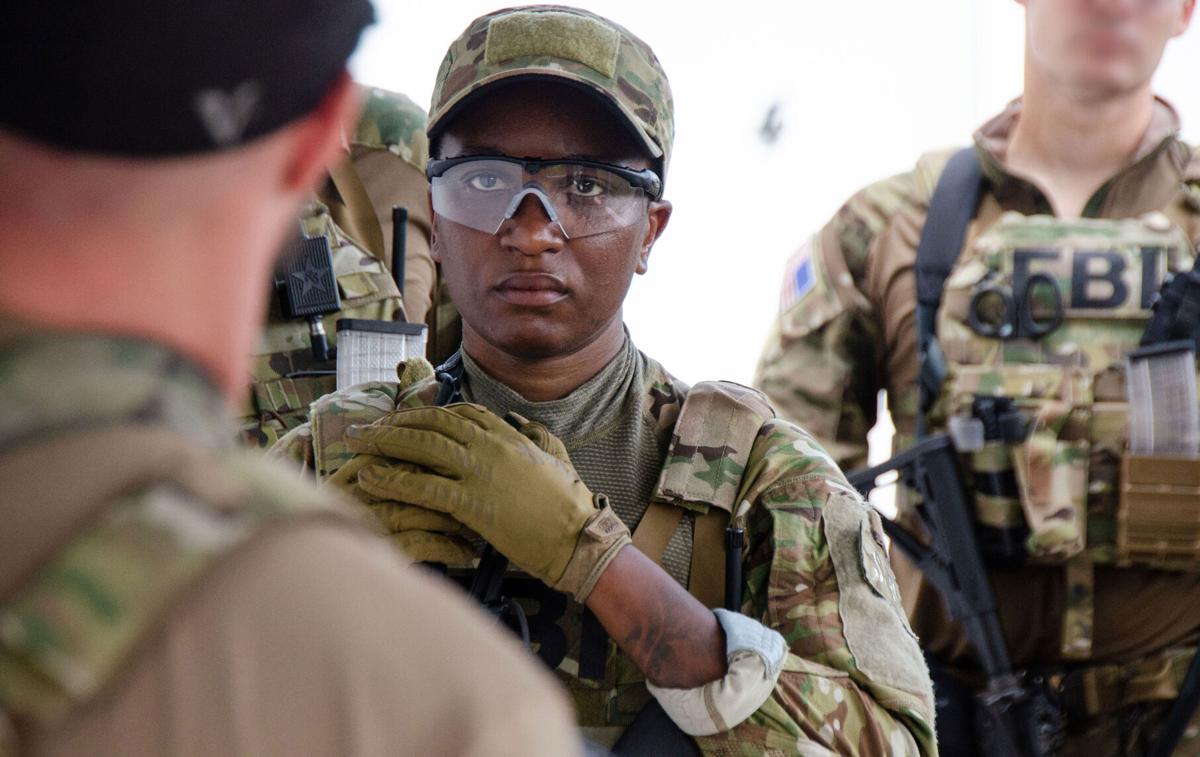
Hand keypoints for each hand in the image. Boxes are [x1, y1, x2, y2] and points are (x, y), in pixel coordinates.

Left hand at [345, 403, 629, 600]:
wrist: (579, 537)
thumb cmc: (571, 505)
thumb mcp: (556, 457)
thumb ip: (536, 436)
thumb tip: (521, 422)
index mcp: (511, 436)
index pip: (463, 413)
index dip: (430, 413)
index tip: (408, 417)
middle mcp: (492, 446)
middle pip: (436, 423)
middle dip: (398, 421)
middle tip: (370, 426)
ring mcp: (481, 472)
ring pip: (424, 447)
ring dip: (387, 442)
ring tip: (359, 443)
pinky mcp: (472, 503)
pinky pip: (423, 487)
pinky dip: (392, 480)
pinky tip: (370, 477)